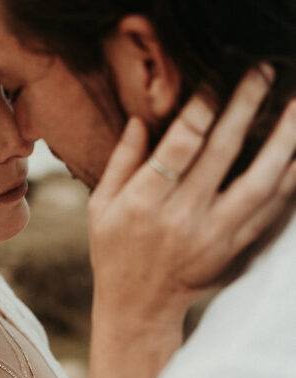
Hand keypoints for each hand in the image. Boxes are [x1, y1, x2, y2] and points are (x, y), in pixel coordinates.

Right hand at [88, 65, 295, 330]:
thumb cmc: (114, 249)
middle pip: (222, 154)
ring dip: (284, 141)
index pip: (179, 147)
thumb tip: (143, 117)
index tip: (216, 78)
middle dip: (245, 106)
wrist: (138, 307)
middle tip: (263, 70)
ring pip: (260, 182)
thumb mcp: (101, 204)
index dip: (200, 108)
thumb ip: (122, 159)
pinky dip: (291, 181)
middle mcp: (182, 218)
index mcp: (144, 202)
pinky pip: (273, 211)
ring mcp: (215, 236)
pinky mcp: (236, 248)